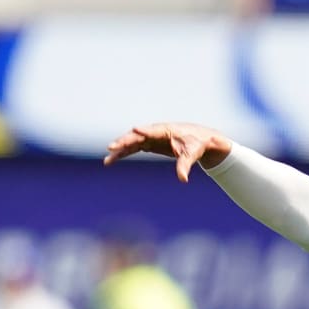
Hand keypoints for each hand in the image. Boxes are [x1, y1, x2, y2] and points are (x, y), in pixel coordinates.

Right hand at [103, 123, 232, 182]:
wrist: (201, 140)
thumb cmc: (197, 144)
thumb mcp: (192, 154)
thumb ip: (185, 165)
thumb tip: (183, 179)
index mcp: (167, 130)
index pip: (153, 130)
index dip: (144, 131)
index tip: (134, 130)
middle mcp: (156, 132)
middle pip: (137, 136)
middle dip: (124, 141)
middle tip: (112, 148)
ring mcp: (151, 137)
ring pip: (132, 142)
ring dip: (120, 150)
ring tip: (107, 160)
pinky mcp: (149, 143)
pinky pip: (133, 148)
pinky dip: (123, 153)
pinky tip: (112, 160)